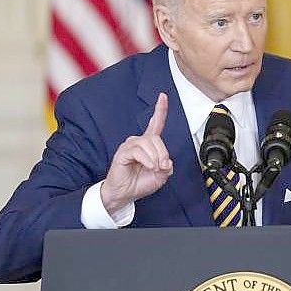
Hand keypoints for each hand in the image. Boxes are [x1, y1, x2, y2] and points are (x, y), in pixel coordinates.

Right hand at [101, 93, 173, 214]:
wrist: (125, 194)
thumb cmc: (139, 183)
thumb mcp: (160, 176)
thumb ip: (167, 167)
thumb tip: (167, 161)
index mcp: (149, 145)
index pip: (155, 124)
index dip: (160, 110)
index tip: (163, 96)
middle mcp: (139, 142)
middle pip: (157, 138)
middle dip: (163, 153)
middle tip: (163, 167)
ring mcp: (130, 146)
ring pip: (149, 143)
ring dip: (155, 158)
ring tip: (153, 168)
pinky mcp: (123, 152)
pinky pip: (138, 151)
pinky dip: (147, 160)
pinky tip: (148, 167)